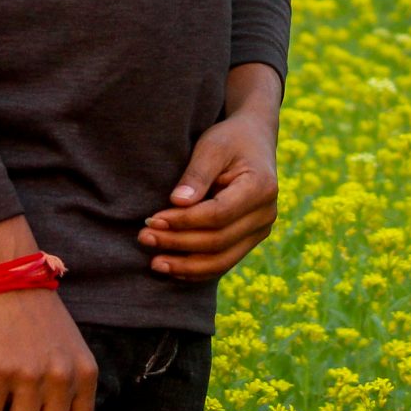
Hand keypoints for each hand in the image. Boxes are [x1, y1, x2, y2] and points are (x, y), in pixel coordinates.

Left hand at [141, 103, 278, 279]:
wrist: (253, 140)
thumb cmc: (230, 139)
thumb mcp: (212, 146)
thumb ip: (197, 174)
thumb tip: (177, 202)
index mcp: (261, 187)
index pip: (218, 214)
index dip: (183, 221)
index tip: (153, 219)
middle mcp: (266, 214)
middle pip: (218, 241)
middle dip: (178, 242)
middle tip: (144, 237)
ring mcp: (260, 230)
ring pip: (221, 260)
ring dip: (185, 265)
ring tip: (154, 263)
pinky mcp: (249, 240)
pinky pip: (223, 263)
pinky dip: (196, 270)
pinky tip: (172, 269)